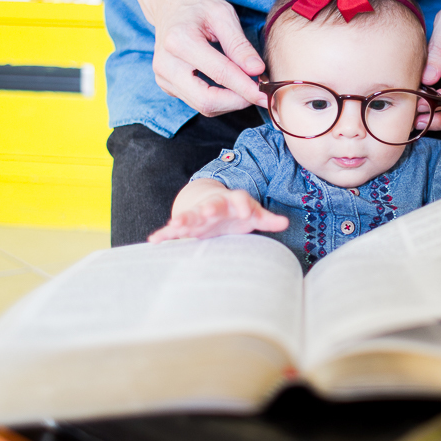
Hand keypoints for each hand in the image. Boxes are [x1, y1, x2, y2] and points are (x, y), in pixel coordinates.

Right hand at [145, 0, 266, 115]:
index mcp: (179, 41)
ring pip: (202, 106)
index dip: (247, 88)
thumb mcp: (223, 14)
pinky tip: (231, 86)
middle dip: (238, 102)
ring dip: (230, 103)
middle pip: (206, 101)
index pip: (220, 74)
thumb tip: (257, 71)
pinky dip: (219, 99)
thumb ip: (240, 45)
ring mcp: (163, 77)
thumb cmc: (198, 3)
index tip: (267, 94)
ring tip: (249, 87)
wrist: (169, 1)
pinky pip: (197, 102)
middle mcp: (166, 63)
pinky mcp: (166, 84)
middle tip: (261, 95)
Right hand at [147, 189, 288, 242]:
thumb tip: (286, 222)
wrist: (211, 202)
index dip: (243, 205)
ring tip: (175, 225)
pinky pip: (173, 229)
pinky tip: (154, 241)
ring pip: (190, 216)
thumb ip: (267, 219)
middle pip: (211, 206)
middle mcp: (214, 206)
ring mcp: (199, 214)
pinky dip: (164, 234)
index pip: (240, 200)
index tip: (246, 213)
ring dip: (183, 219)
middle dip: (208, 209)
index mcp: (233, 201)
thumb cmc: (236, 212)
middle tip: (206, 213)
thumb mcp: (253, 213)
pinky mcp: (187, 225)